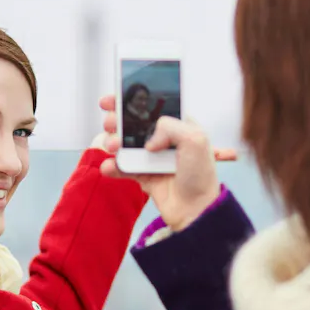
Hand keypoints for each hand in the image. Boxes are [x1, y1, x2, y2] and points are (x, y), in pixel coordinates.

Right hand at [98, 95, 236, 231]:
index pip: (153, 107)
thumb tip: (148, 139)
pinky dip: (112, 167)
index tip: (114, 99)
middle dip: (118, 121)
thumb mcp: (195, 140)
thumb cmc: (201, 176)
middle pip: (134, 123)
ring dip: (113, 142)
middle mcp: (164, 139)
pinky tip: (108, 167)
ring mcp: (152, 158)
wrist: (195, 210)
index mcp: (179, 126)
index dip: (133, 101)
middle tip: (110, 123)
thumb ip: (170, 127)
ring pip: (125, 144)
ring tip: (112, 147)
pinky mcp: (143, 175)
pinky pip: (122, 167)